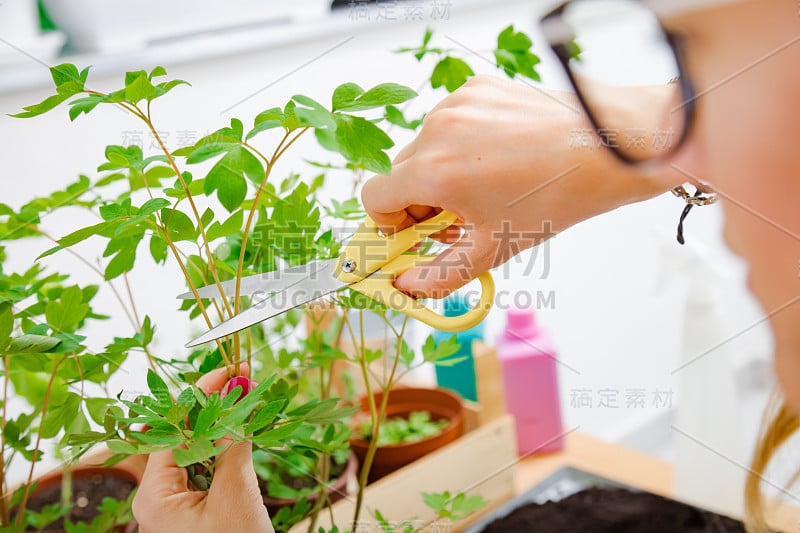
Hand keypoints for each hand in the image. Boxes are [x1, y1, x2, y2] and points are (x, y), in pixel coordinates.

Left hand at [132, 365, 273, 532]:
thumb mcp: (236, 494)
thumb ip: (235, 442)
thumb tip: (241, 396)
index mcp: (154, 496)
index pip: (174, 429)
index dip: (202, 395)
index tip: (231, 371)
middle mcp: (158, 498)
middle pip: (182, 435)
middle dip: (213, 405)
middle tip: (243, 380)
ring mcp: (176, 506)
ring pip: (196, 450)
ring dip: (222, 423)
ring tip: (247, 397)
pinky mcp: (194, 511)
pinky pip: (206, 468)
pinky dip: (226, 447)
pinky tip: (245, 428)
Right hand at [362, 75, 694, 297]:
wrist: (610, 148)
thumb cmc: (556, 199)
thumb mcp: (495, 247)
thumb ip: (440, 274)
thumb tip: (405, 286)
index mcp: (435, 172)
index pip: (373, 197)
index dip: (388, 222)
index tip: (413, 231)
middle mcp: (438, 130)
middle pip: (399, 171)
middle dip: (418, 197)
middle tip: (457, 214)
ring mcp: (458, 103)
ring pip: (424, 144)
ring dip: (440, 167)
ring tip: (485, 183)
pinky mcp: (479, 85)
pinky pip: (451, 118)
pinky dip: (463, 139)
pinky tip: (498, 154)